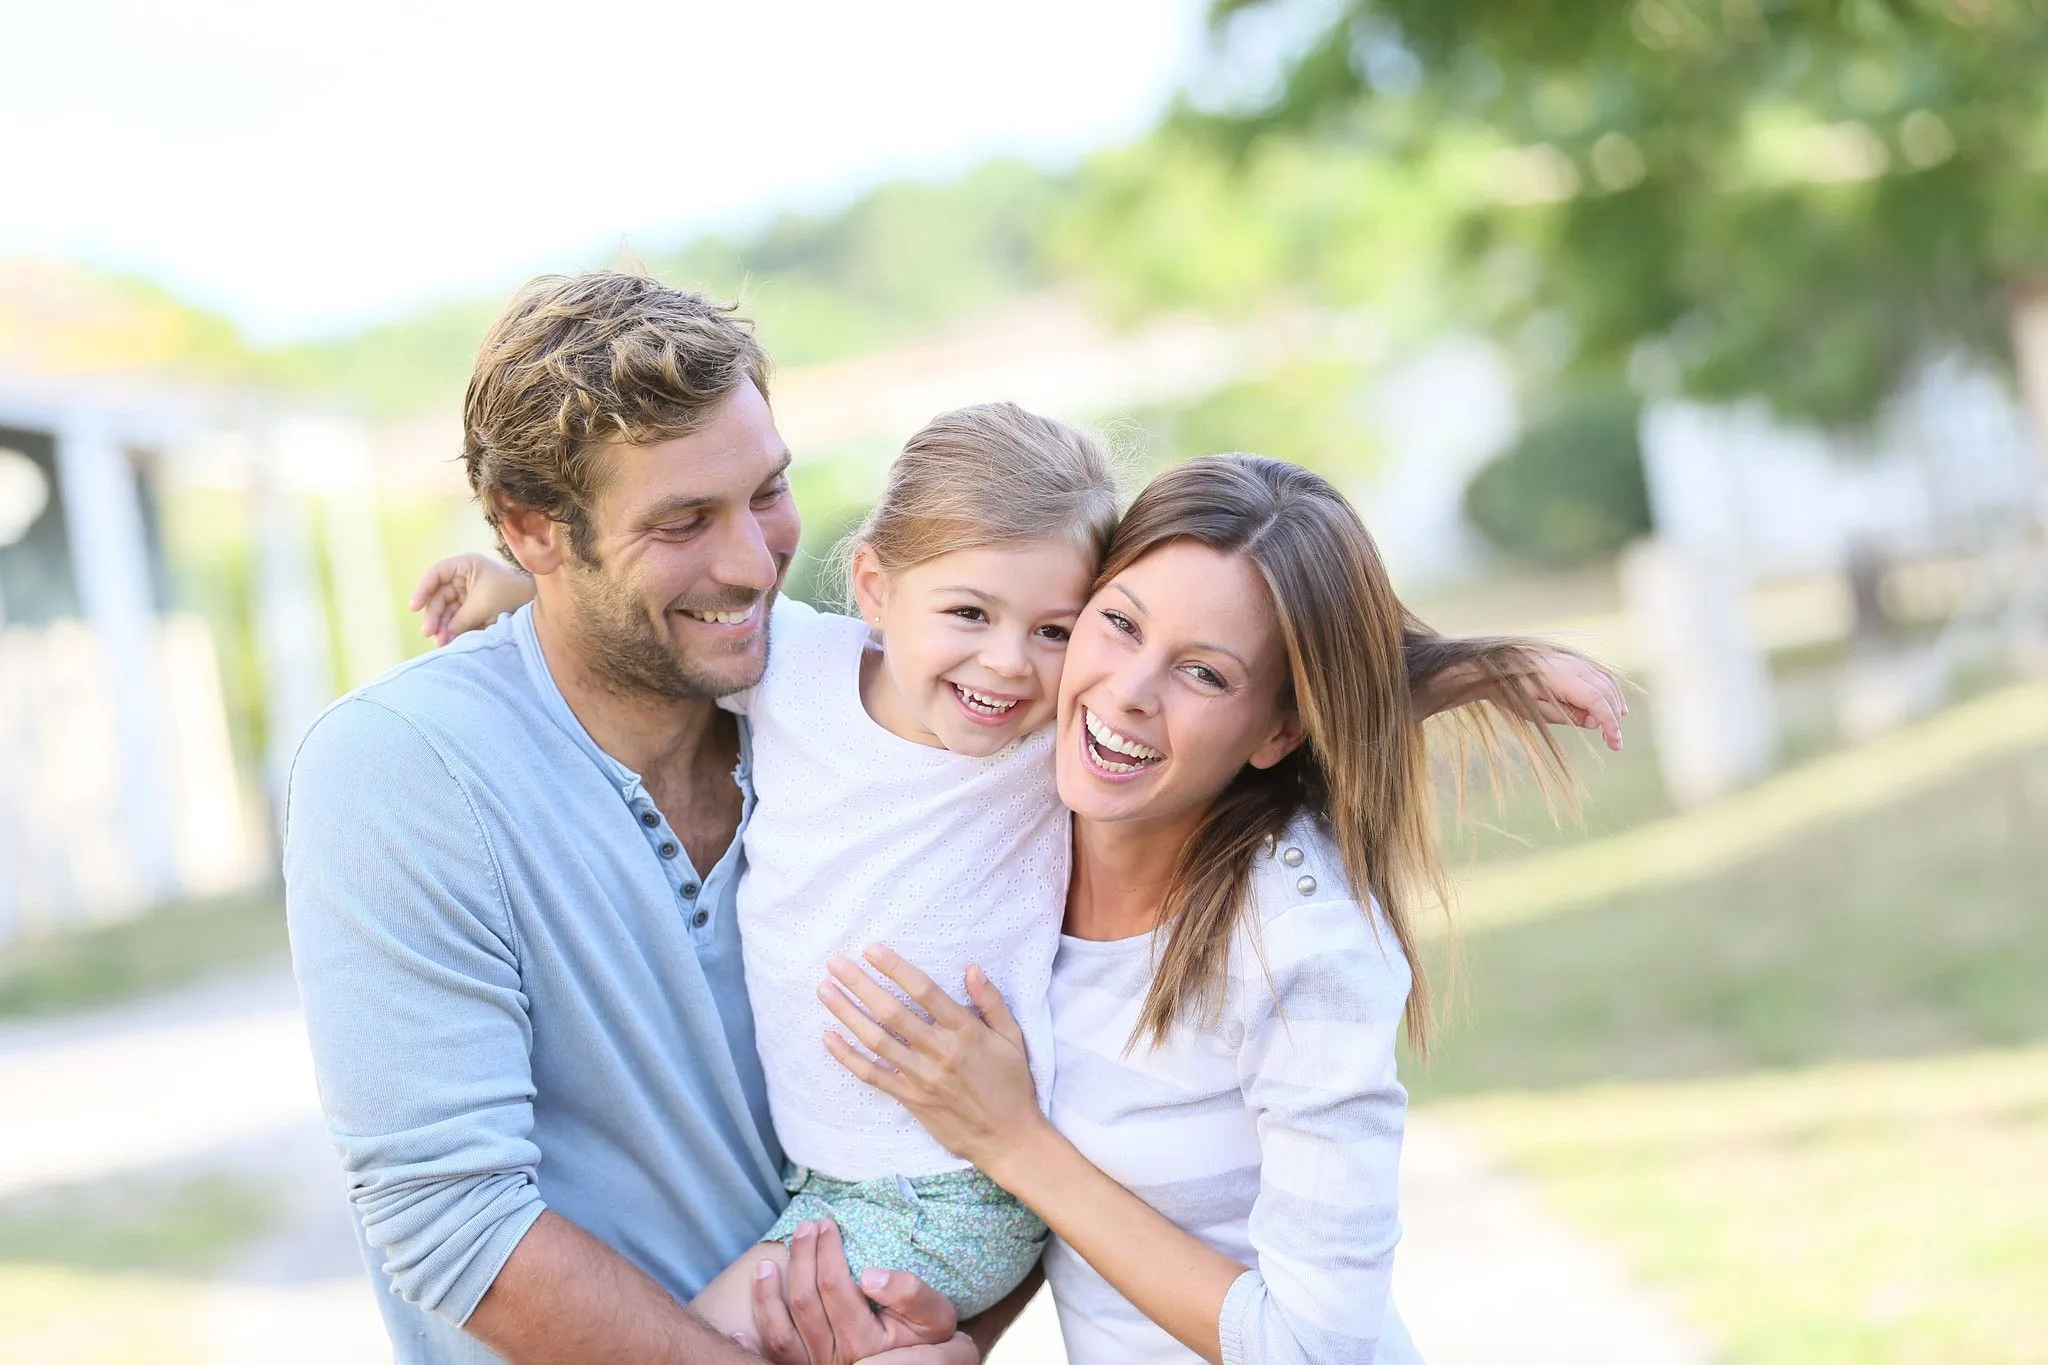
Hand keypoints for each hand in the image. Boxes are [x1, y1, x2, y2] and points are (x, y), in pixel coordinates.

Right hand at [407, 552, 533, 646]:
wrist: (536, 606)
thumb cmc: (510, 595)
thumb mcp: (482, 605)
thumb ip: (459, 619)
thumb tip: (441, 637)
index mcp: (465, 566)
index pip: (436, 574)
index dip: (423, 590)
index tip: (414, 607)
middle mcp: (463, 579)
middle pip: (439, 596)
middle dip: (434, 616)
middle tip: (429, 633)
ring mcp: (467, 595)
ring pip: (446, 611)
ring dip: (441, 627)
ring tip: (440, 642)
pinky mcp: (472, 611)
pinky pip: (456, 620)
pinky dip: (452, 631)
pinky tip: (447, 642)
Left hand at [745, 1218, 957, 1364]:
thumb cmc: (932, 1340)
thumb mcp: (936, 1314)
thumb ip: (910, 1293)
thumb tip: (870, 1274)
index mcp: (866, 1343)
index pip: (836, 1287)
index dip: (828, 1251)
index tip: (829, 1224)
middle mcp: (838, 1360)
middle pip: (805, 1302)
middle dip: (802, 1258)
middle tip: (806, 1227)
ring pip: (781, 1333)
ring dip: (768, 1295)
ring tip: (767, 1262)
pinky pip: (775, 1362)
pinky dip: (753, 1345)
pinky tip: (739, 1329)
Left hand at [818, 947, 1042, 1176]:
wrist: (1007, 1139)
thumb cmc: (1012, 1084)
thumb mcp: (1013, 1037)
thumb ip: (991, 1002)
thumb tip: (972, 968)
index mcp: (965, 1032)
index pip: (925, 991)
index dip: (896, 968)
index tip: (872, 949)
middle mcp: (939, 1052)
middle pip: (892, 1012)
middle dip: (861, 984)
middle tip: (835, 962)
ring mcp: (921, 1077)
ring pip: (876, 1040)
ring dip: (847, 1013)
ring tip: (825, 991)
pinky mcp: (910, 1099)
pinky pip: (872, 1075)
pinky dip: (848, 1057)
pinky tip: (828, 1037)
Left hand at [1511, 650, 1627, 750]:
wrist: (1497, 665)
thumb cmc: (1512, 691)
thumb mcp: (1534, 711)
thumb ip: (1566, 716)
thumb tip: (1594, 722)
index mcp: (1563, 678)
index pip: (1597, 701)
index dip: (1609, 723)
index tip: (1615, 744)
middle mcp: (1574, 665)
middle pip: (1606, 692)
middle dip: (1614, 718)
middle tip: (1614, 742)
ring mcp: (1576, 660)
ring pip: (1607, 681)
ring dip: (1616, 703)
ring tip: (1617, 725)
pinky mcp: (1575, 660)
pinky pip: (1601, 673)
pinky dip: (1610, 689)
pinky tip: (1613, 703)